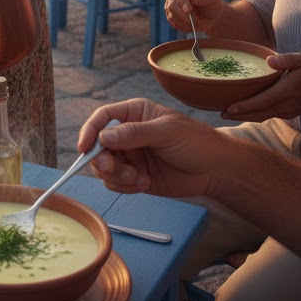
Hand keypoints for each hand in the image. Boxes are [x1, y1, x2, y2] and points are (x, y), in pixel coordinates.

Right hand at [77, 98, 227, 198]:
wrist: (216, 170)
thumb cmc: (196, 142)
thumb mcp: (167, 132)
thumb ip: (135, 133)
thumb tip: (103, 137)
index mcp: (134, 114)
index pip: (103, 118)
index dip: (90, 131)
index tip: (84, 148)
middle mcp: (127, 134)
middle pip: (97, 146)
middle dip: (103, 160)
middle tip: (115, 169)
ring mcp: (130, 156)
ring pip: (104, 167)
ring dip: (116, 176)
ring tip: (138, 179)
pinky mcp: (134, 176)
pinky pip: (116, 183)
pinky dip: (125, 187)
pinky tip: (144, 184)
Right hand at [164, 0, 225, 32]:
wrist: (210, 15)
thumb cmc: (212, 3)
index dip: (182, 1)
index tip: (188, 10)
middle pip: (171, 4)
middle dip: (181, 14)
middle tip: (192, 21)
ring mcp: (170, 5)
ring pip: (171, 15)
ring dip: (184, 22)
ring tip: (196, 23)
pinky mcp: (170, 15)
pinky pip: (173, 23)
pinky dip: (183, 26)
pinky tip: (192, 25)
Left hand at [222, 53, 300, 121]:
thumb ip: (285, 59)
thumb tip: (269, 60)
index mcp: (286, 91)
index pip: (262, 101)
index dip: (245, 106)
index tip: (229, 108)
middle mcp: (285, 105)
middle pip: (258, 114)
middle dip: (238, 115)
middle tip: (220, 113)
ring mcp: (286, 112)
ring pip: (262, 117)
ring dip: (245, 116)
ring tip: (227, 114)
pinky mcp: (287, 114)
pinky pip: (268, 116)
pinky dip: (255, 115)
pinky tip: (244, 111)